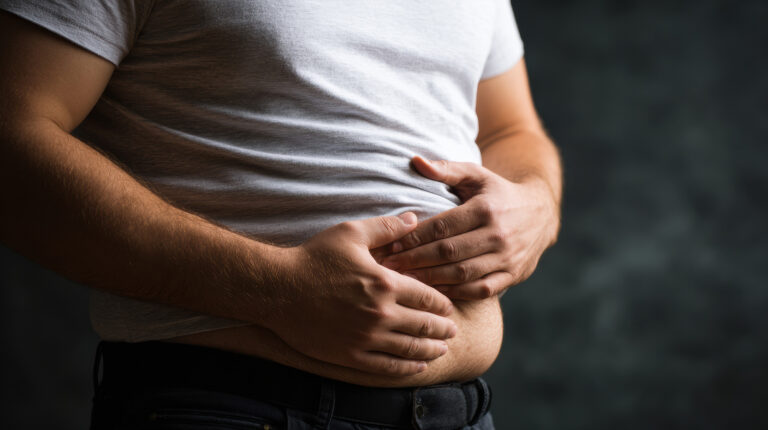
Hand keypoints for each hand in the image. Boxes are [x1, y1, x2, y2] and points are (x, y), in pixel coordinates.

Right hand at [266, 212, 457, 376]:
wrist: (277, 289)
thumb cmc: (313, 258)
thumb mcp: (351, 233)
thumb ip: (386, 227)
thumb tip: (414, 220)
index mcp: (385, 284)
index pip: (428, 298)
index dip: (443, 304)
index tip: (449, 308)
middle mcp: (381, 314)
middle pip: (425, 326)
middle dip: (443, 330)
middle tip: (452, 332)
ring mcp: (366, 338)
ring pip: (411, 349)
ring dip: (432, 350)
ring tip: (441, 350)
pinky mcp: (350, 355)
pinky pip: (387, 367)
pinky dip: (408, 368)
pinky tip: (418, 366)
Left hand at [378, 156, 558, 299]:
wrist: (541, 213)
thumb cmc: (498, 192)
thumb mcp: (476, 175)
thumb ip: (446, 170)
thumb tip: (415, 160)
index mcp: (485, 208)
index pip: (442, 227)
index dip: (413, 237)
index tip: (389, 244)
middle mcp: (498, 234)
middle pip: (448, 252)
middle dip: (414, 260)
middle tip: (387, 266)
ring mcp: (507, 257)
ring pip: (462, 274)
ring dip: (430, 279)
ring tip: (404, 281)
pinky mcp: (513, 275)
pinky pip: (480, 290)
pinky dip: (456, 294)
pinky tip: (434, 292)